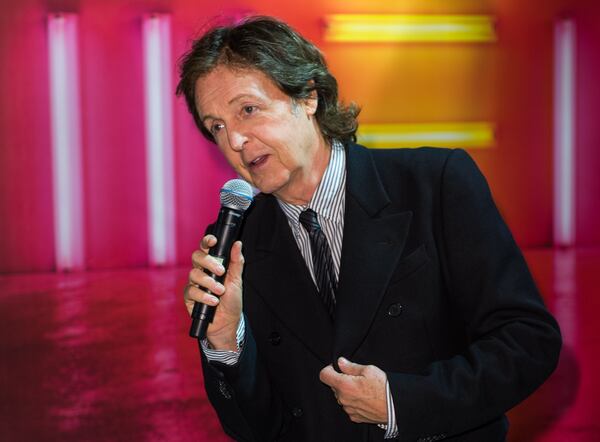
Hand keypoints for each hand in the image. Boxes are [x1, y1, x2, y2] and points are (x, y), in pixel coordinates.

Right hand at [183, 234, 243, 350]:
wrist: (228, 323)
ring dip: (209, 282)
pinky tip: (214, 302)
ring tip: (220, 291)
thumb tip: (238, 244)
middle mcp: (201, 272)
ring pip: (194, 274)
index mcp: (212, 265)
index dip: (207, 241)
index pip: (206, 249)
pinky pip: (191, 292)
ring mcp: (194, 284)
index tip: (213, 241)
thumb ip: (236, 262)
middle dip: (209, 262)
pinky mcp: (189, 297)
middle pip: (196, 257)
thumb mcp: (237, 280)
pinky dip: (204, 296)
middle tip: (221, 271)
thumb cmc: (232, 301)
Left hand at [319, 357, 387, 423]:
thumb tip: (340, 362)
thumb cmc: (384, 387)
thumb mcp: (369, 370)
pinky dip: (353, 401)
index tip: (338, 368)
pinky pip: (348, 406)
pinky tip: (365, 398)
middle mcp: (343, 399)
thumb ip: (350, 366)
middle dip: (341, 380)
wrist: (395, 407)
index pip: (324, 375)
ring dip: (348, 391)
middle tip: (356, 378)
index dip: (329, 369)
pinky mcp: (354, 416)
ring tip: (363, 389)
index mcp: (344, 385)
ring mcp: (348, 409)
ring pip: (341, 396)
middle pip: (333, 386)